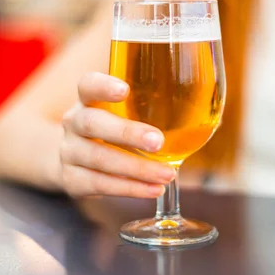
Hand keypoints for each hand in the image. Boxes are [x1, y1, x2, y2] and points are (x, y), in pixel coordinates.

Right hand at [60, 72, 175, 197]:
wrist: (72, 158)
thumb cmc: (112, 129)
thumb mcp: (122, 111)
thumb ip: (151, 104)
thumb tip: (205, 101)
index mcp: (87, 99)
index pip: (88, 85)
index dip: (103, 86)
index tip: (124, 89)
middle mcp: (74, 122)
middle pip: (93, 123)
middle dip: (127, 133)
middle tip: (158, 141)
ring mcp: (69, 152)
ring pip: (99, 159)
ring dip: (136, 168)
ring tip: (167, 173)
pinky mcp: (71, 179)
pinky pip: (99, 184)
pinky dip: (129, 189)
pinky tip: (153, 189)